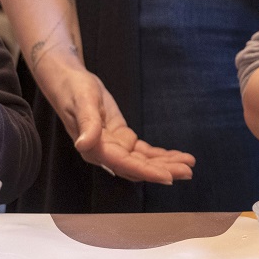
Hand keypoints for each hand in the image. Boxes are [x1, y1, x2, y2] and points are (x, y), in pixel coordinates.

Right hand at [37, 60, 194, 183]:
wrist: (70, 81)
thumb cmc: (74, 90)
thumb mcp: (82, 102)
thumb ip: (87, 124)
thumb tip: (85, 145)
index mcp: (95, 148)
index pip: (125, 164)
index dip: (147, 172)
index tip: (168, 177)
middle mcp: (105, 153)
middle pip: (138, 167)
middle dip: (164, 170)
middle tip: (188, 172)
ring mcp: (114, 147)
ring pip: (143, 161)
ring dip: (165, 163)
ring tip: (188, 163)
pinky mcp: (121, 139)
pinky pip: (142, 151)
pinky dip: (159, 154)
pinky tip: (175, 156)